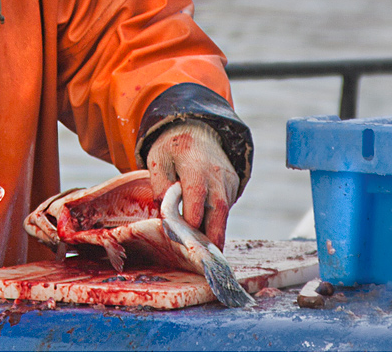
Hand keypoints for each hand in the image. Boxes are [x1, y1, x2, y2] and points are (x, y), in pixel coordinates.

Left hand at [146, 121, 238, 249]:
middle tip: (204, 263)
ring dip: (216, 235)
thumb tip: (164, 215)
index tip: (181, 240)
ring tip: (205, 256)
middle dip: (212, 239)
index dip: (190, 222)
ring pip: (224, 214)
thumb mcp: (158, 159)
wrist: (197, 128)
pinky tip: (207, 237)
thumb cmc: (172, 147)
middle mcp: (216, 175)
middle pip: (218, 212)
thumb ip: (160, 186)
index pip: (196, 198)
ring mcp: (228, 181)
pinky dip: (218, 223)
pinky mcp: (233, 185)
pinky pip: (226, 208)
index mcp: (195, 167)